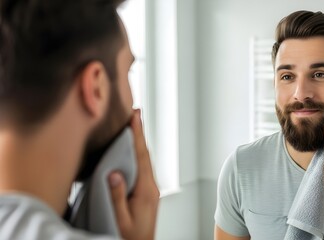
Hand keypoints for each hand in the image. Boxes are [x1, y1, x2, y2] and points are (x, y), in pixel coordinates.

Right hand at [108, 109, 159, 239]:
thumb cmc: (131, 237)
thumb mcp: (121, 219)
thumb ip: (117, 196)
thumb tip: (114, 172)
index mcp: (146, 190)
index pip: (141, 157)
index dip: (137, 135)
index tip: (135, 116)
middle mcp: (151, 186)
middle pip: (144, 154)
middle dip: (140, 133)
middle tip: (136, 113)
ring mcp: (150, 189)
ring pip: (144, 160)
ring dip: (139, 142)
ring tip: (134, 125)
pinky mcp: (147, 192)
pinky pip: (142, 167)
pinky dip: (138, 154)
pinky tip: (133, 149)